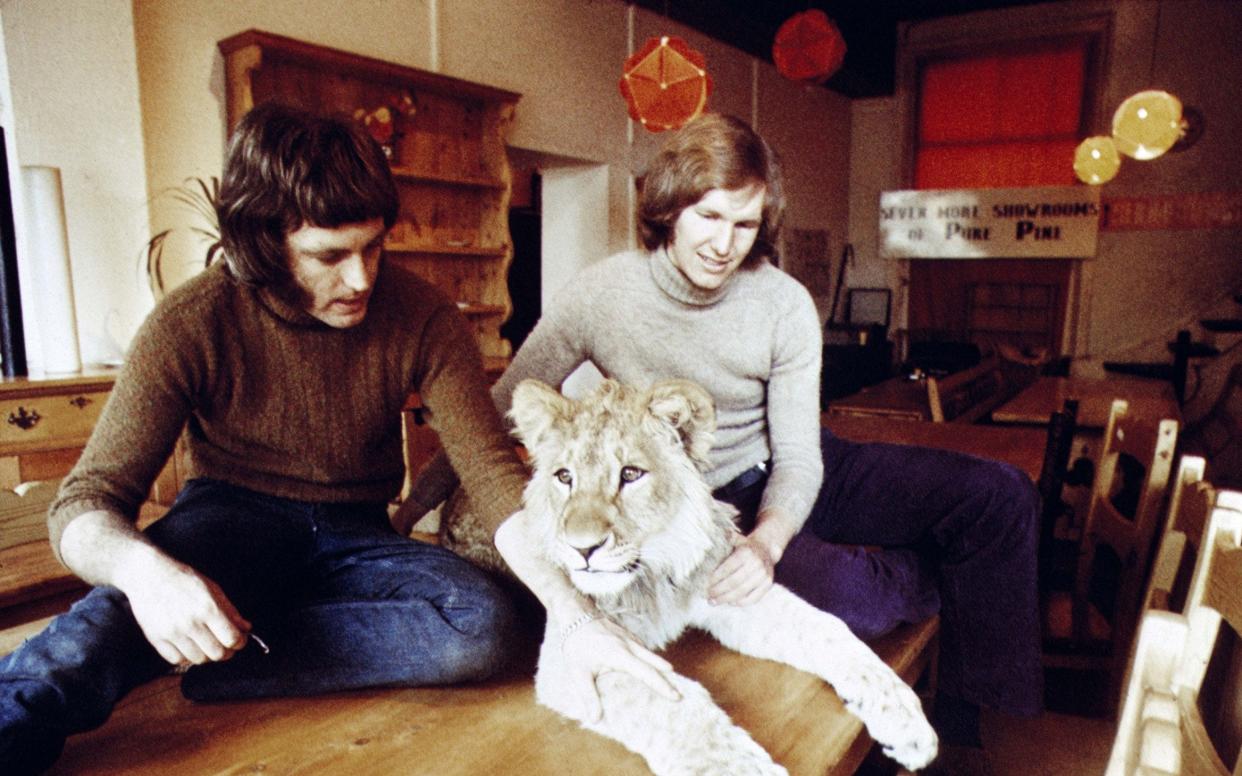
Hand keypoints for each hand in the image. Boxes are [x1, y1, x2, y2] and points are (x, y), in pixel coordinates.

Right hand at [120, 554, 250, 667]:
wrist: (149, 575)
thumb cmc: (183, 580)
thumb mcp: (213, 589)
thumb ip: (231, 611)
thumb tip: (246, 628)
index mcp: (208, 608)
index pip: (232, 639)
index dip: (240, 642)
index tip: (240, 639)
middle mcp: (190, 623)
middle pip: (217, 654)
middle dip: (226, 651)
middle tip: (225, 644)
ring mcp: (172, 633)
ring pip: (198, 660)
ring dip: (206, 655)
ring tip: (207, 643)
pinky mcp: (156, 639)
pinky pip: (177, 660)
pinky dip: (186, 657)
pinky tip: (189, 645)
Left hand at [558, 614, 679, 721]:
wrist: (576, 615)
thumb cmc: (577, 644)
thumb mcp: (578, 672)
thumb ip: (588, 695)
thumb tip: (596, 718)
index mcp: (620, 655)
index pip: (646, 672)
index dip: (661, 685)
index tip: (675, 696)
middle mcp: (630, 646)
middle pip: (655, 664)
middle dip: (667, 680)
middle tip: (679, 695)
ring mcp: (630, 639)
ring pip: (650, 655)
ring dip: (661, 669)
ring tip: (671, 684)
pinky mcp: (628, 636)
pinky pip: (643, 650)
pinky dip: (651, 660)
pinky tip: (652, 668)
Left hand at [707, 531, 775, 606]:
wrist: (766, 549)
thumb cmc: (745, 546)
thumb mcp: (735, 539)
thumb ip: (723, 539)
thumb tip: (708, 538)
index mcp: (746, 552)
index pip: (727, 568)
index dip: (715, 578)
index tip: (704, 584)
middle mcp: (756, 564)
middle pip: (734, 582)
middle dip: (718, 591)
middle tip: (707, 596)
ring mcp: (764, 575)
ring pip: (742, 592)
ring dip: (726, 599)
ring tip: (714, 601)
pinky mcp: (768, 584)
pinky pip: (754, 598)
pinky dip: (740, 603)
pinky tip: (729, 603)